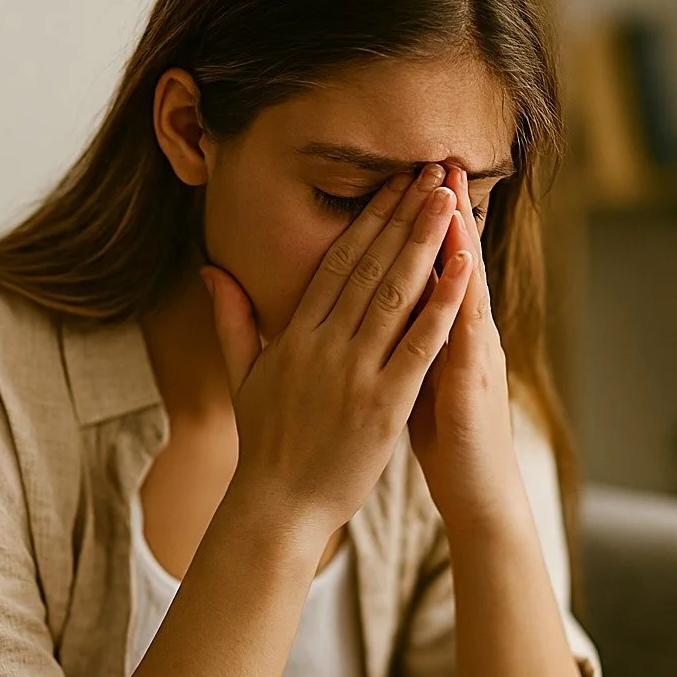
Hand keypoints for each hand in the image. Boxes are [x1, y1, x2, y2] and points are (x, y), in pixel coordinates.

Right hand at [199, 164, 472, 537]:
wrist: (277, 505)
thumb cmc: (265, 444)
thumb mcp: (242, 376)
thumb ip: (234, 320)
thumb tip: (212, 271)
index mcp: (295, 335)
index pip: (336, 264)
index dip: (366, 219)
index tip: (391, 184)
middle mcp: (324, 345)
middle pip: (369, 267)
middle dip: (401, 215)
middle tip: (429, 171)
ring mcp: (354, 373)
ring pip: (395, 295)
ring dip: (424, 243)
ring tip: (449, 199)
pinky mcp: (383, 404)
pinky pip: (419, 346)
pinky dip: (442, 305)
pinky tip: (464, 269)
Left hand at [407, 165, 526, 531]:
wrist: (480, 492)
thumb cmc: (443, 438)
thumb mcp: (413, 381)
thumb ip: (398, 341)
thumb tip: (371, 315)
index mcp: (436, 333)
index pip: (422, 269)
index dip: (409, 228)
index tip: (396, 182)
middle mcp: (461, 333)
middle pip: (448, 263)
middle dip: (436, 214)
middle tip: (429, 161)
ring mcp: (474, 353)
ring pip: (464, 285)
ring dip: (457, 236)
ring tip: (448, 189)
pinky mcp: (477, 381)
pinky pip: (469, 331)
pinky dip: (465, 293)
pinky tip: (462, 260)